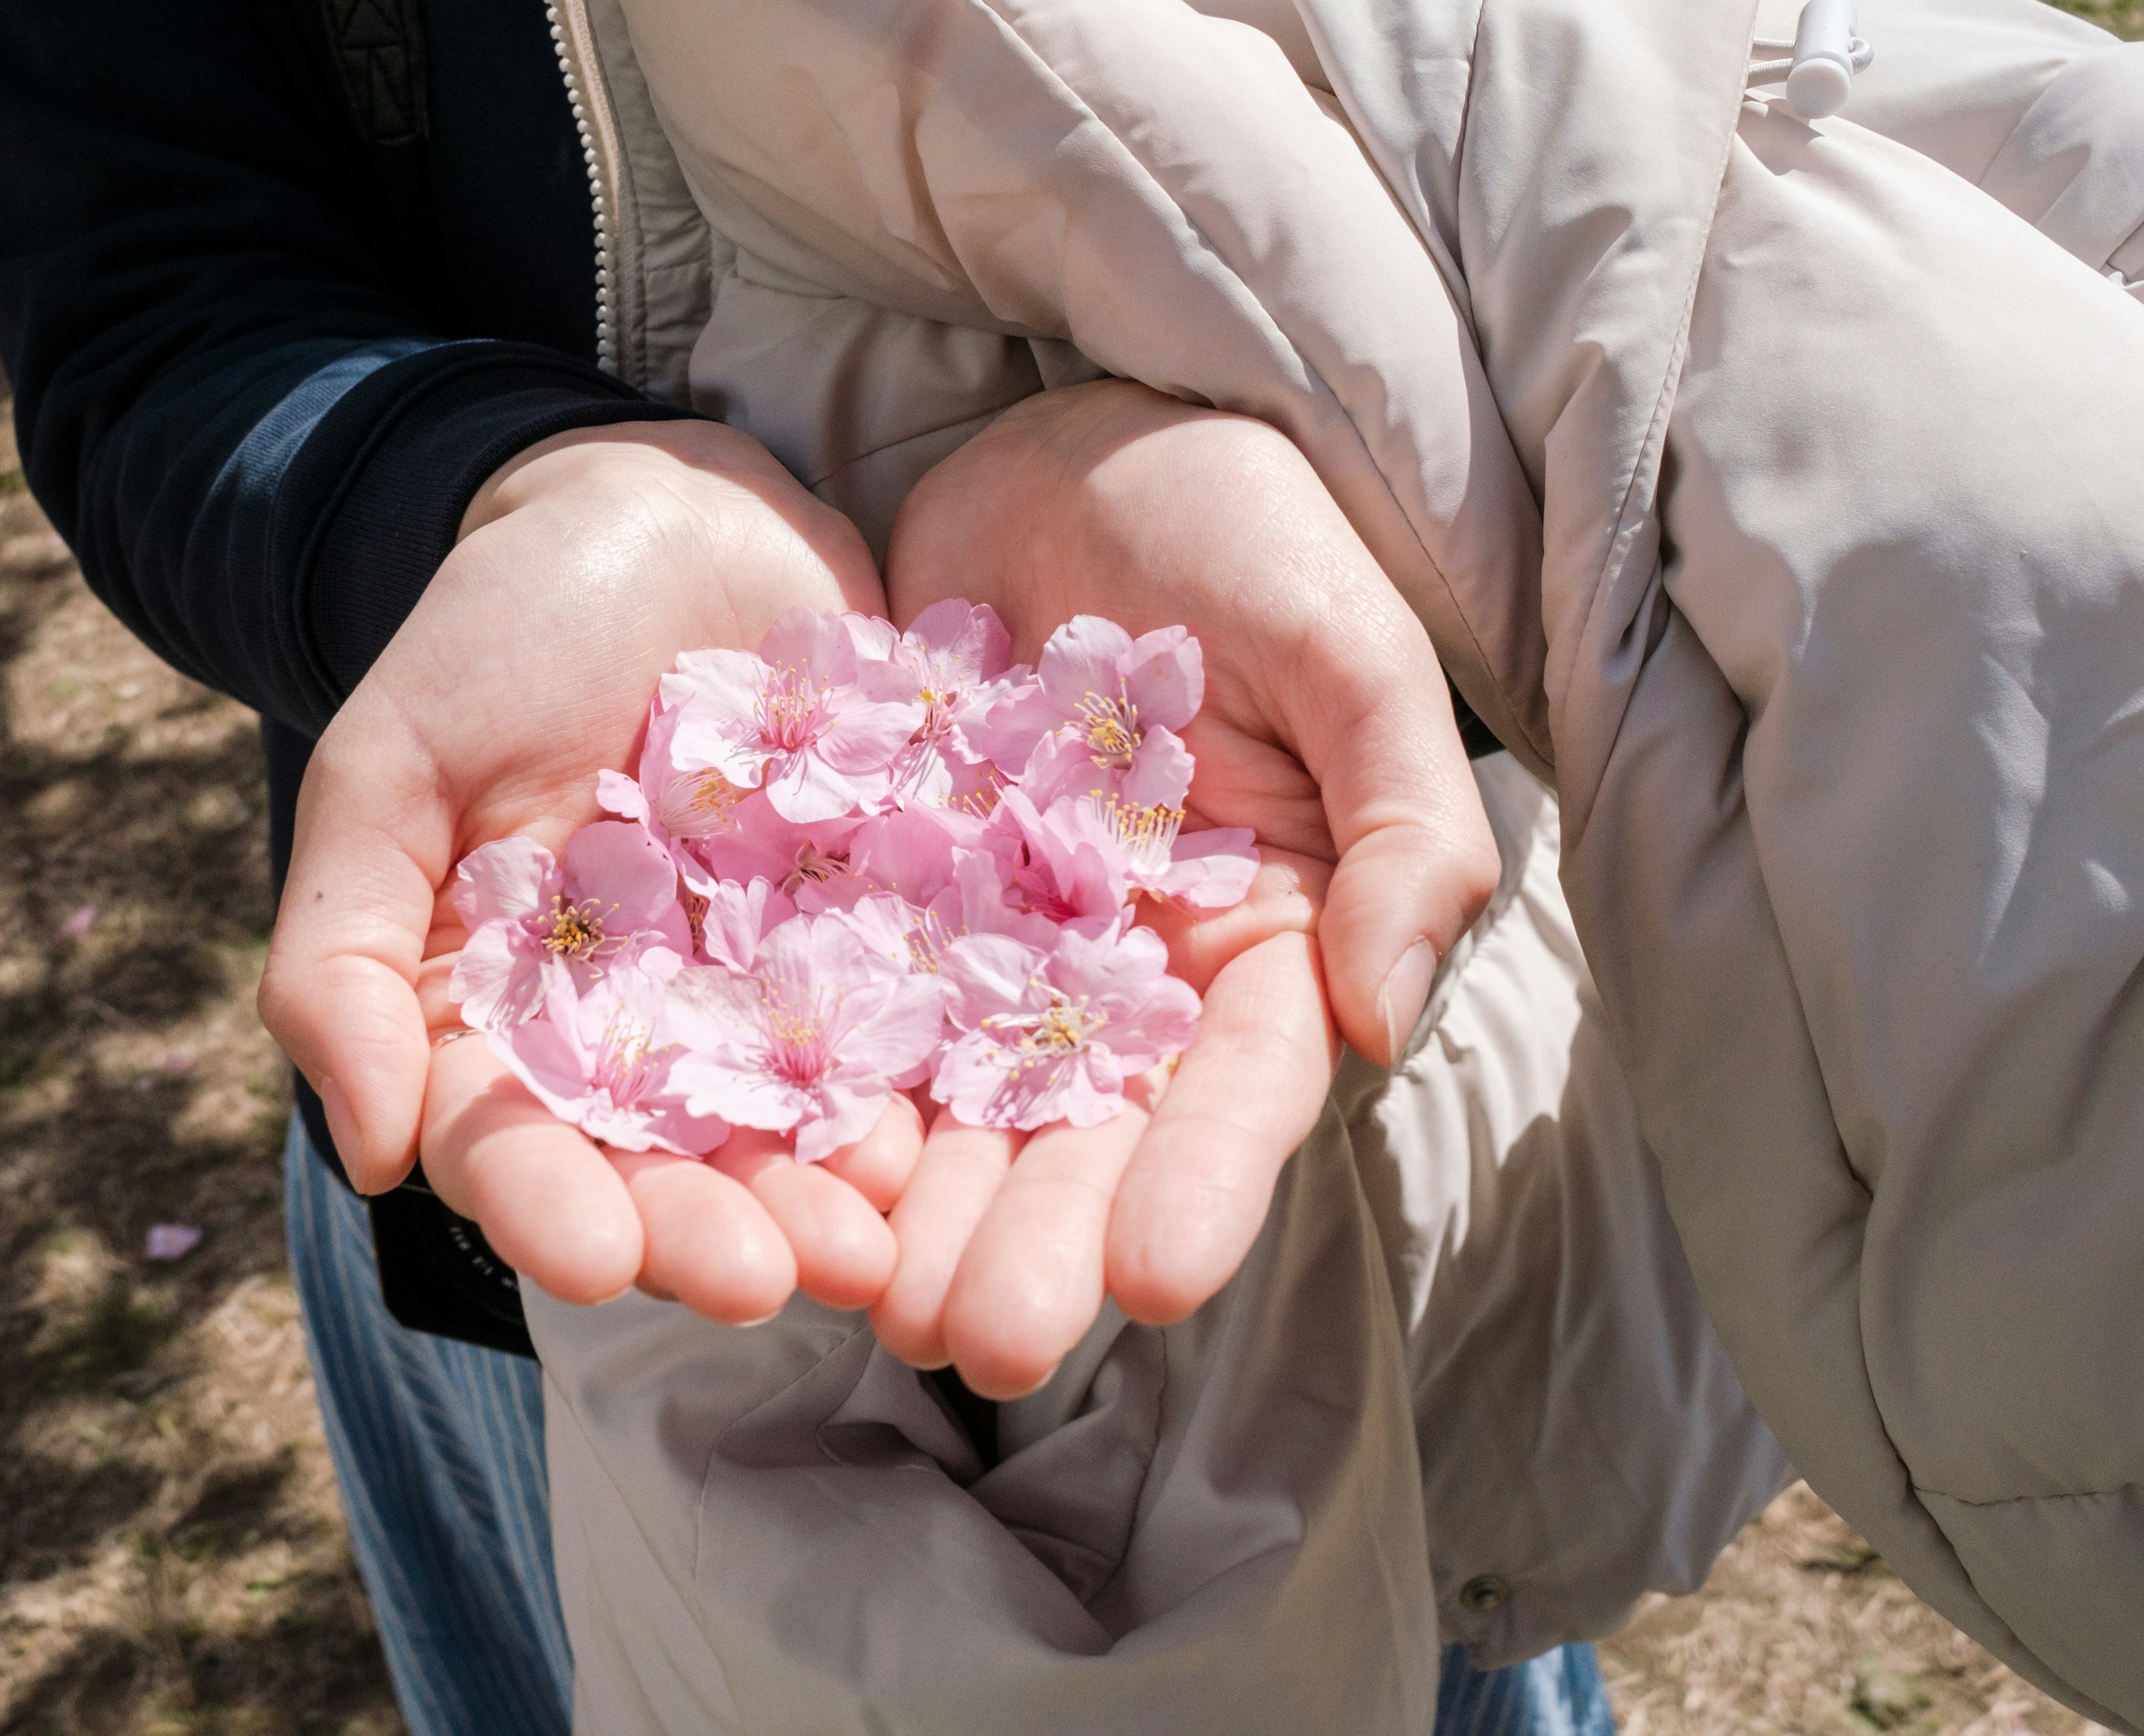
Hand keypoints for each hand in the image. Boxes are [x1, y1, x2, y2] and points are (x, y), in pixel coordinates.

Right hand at [258, 421, 922, 1325]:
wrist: (662, 510)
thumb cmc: (499, 628)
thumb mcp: (391, 764)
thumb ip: (346, 953)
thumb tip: (371, 1158)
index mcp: (505, 1016)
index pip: (515, 1143)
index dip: (550, 1208)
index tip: (595, 1259)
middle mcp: (638, 1034)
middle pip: (668, 1166)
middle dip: (714, 1230)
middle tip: (775, 1283)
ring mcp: (765, 991)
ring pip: (795, 1125)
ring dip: (833, 1197)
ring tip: (881, 1250)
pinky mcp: (877, 934)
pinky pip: (908, 1026)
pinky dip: (931, 1086)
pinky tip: (964, 1130)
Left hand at [876, 380, 1498, 1396]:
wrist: (1070, 435)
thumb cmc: (1241, 526)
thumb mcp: (1350, 651)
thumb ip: (1402, 828)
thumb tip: (1379, 1013)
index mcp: (1259, 935)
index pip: (1239, 1086)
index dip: (1205, 1182)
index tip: (1158, 1280)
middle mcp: (1126, 973)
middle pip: (1087, 1132)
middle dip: (1039, 1239)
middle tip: (983, 1345)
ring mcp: (999, 945)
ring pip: (960, 1104)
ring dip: (923, 1212)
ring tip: (877, 1306)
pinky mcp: (885, 899)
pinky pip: (847, 1010)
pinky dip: (819, 1093)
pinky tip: (780, 1172)